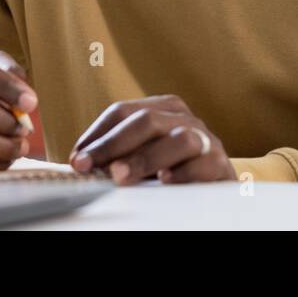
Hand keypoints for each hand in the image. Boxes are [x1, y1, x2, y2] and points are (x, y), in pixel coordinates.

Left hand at [68, 94, 236, 184]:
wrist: (216, 187)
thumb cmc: (173, 169)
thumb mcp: (144, 156)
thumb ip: (118, 155)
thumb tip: (79, 163)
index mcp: (162, 109)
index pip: (123, 111)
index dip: (97, 134)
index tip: (76, 158)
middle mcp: (184, 119)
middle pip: (147, 120)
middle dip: (114, 144)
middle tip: (90, 166)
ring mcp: (206, 140)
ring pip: (178, 139)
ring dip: (145, 158)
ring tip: (120, 176)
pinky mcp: (220, 165)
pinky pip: (203, 164)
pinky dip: (183, 173)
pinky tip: (164, 181)